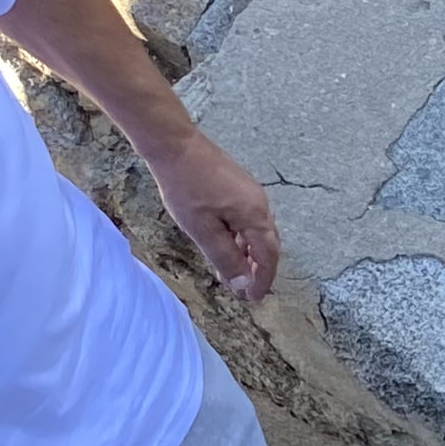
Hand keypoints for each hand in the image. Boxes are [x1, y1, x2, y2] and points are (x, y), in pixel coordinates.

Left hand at [151, 130, 279, 302]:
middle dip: (258, 270)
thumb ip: (225, 258)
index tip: (253, 300)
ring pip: (258, 232)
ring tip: (234, 272)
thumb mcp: (202, 229)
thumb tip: (244, 284)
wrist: (176, 145)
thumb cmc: (186, 187)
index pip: (268, 257)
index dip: (263, 281)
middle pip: (268, 245)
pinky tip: (227, 244)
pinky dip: (243, 239)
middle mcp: (260, 205)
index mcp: (255, 217)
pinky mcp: (240, 187)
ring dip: (249, 255)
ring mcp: (252, 194)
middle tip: (245, 291)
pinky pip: (249, 220)